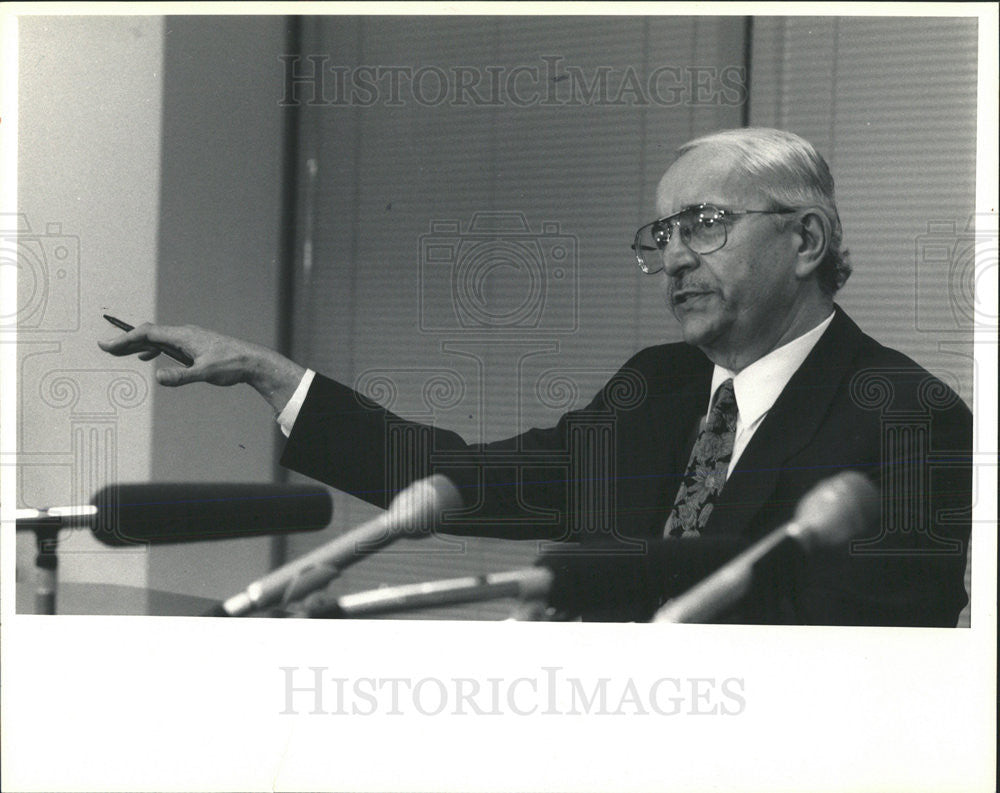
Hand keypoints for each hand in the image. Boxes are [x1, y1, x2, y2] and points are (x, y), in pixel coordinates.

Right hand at [98, 323, 305, 411]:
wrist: (252, 361)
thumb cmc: (231, 364)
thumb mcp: (205, 372)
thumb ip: (181, 376)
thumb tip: (158, 376)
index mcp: (184, 336)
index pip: (148, 333)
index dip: (126, 338)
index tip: (108, 345)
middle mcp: (185, 334)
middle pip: (150, 333)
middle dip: (127, 340)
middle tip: (106, 348)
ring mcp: (190, 339)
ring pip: (158, 339)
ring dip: (139, 345)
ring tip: (121, 353)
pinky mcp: (195, 345)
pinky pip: (168, 344)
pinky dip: (153, 349)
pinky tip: (147, 357)